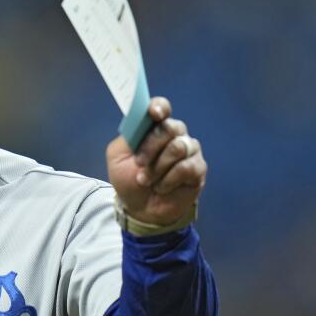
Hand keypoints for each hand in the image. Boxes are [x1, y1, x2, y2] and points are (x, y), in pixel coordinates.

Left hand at [106, 97, 206, 224]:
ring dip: (158, 167)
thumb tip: (140, 122)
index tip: (154, 114)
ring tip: (146, 180)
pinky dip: (169, 180)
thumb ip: (127, 137)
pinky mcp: (198, 168)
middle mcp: (174, 134)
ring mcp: (188, 150)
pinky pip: (187, 167)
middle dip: (151, 146)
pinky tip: (162, 187)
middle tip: (139, 163)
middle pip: (170, 127)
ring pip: (178, 147)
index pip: (161, 107)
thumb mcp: (117, 157)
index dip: (159, 107)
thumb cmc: (129, 179)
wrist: (140, 208)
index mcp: (153, 127)